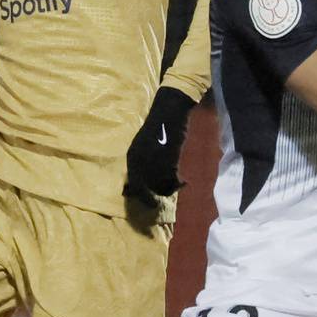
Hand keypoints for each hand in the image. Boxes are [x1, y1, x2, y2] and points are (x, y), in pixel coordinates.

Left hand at [124, 86, 194, 207]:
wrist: (169, 113)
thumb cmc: (158, 128)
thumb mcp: (144, 146)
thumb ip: (142, 162)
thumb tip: (141, 184)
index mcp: (132, 157)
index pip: (133, 184)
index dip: (140, 195)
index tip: (148, 202)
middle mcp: (140, 162)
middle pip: (144, 189)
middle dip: (150, 199)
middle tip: (157, 204)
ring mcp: (154, 162)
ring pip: (159, 187)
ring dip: (168, 190)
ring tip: (176, 185)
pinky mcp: (168, 160)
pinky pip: (172, 180)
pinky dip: (178, 184)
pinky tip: (184, 182)